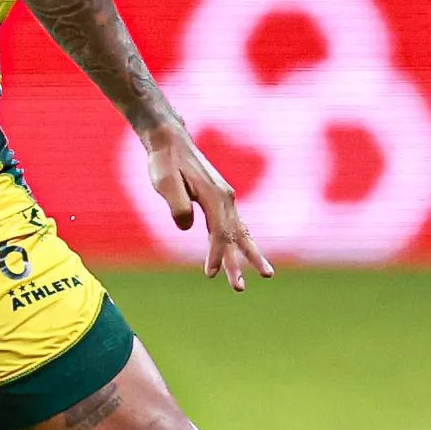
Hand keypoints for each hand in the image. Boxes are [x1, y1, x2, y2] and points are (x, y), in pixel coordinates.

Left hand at [141, 123, 270, 290]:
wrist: (170, 141)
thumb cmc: (165, 162)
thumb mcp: (164, 181)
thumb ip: (177, 204)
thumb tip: (187, 226)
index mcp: (214, 195)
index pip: (219, 232)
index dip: (216, 254)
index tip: (209, 274)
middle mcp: (225, 198)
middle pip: (235, 236)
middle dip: (239, 264)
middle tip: (239, 288)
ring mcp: (226, 199)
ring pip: (241, 232)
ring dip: (250, 255)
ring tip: (267, 274)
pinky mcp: (221, 200)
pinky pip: (236, 226)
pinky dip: (242, 242)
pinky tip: (249, 254)